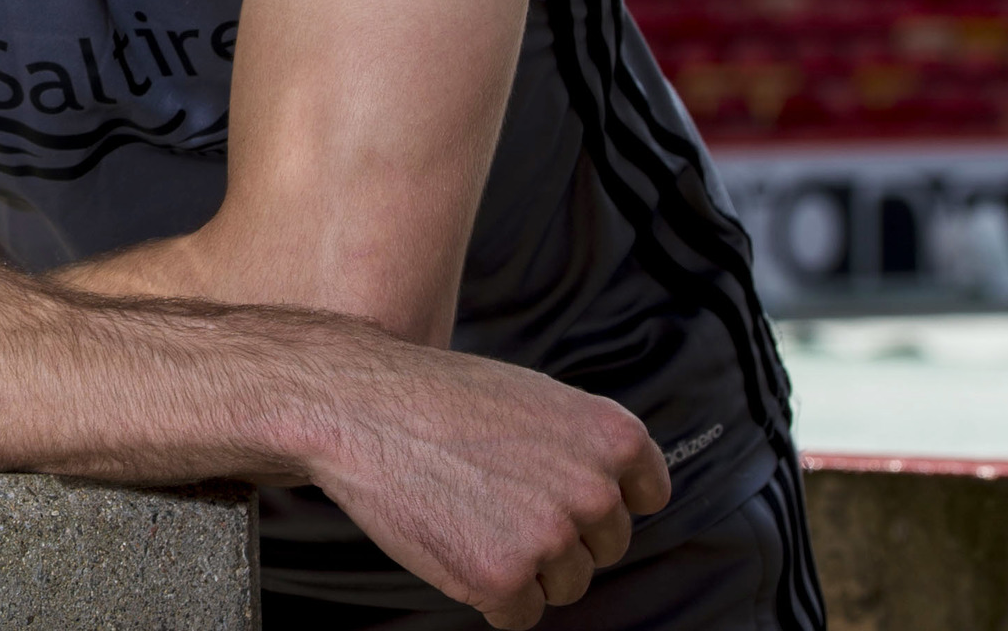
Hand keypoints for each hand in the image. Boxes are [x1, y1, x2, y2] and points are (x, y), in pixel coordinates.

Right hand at [298, 338, 669, 629]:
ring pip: (564, 586)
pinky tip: (454, 544)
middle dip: (559, 537)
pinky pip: (520, 615)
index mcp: (611, 437)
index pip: (648, 494)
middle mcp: (594, 490)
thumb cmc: (435, 398)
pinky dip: (488, 595)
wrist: (359, 407)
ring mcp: (551, 538)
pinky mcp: (505, 579)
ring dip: (524, 568)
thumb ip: (581, 446)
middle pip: (604, 549)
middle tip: (497, 500)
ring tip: (470, 516)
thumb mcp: (531, 397)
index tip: (568, 497)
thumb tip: (610, 495)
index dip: (603, 500)